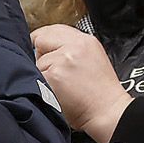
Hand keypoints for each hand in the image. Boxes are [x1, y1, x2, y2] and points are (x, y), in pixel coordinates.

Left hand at [31, 24, 131, 142]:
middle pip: (41, 39)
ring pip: (37, 61)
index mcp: (86, 41)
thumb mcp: (92, 60)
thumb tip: (44, 48)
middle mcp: (75, 46)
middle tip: (52, 72)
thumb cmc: (99, 94)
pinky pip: (35, 76)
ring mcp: (63, 59)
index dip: (44, 40)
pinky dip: (41, 85)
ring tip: (60, 86)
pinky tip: (55, 93)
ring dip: (42, 74)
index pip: (54, 29)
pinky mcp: (54, 74)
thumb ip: (71, 49)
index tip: (41, 49)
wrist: (108, 113)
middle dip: (41, 54)